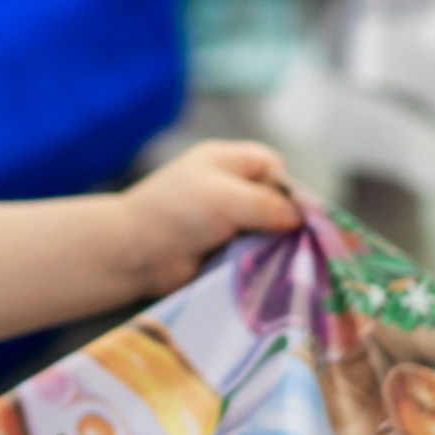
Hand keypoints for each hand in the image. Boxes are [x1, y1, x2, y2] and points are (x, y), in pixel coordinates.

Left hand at [115, 141, 301, 298]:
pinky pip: (253, 253)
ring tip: (284, 260)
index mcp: (225, 162)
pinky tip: (270, 272)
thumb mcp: (226, 197)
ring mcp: (225, 220)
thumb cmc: (177, 212)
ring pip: (267, 230)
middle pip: (273, 200)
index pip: (271, 165)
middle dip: (285, 219)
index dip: (286, 185)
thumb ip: (266, 204)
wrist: (135, 253)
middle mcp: (227, 188)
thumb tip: (300, 219)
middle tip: (296, 241)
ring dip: (274, 244)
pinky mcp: (222, 250)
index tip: (293, 211)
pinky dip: (261, 261)